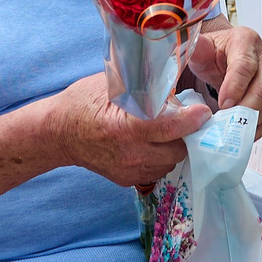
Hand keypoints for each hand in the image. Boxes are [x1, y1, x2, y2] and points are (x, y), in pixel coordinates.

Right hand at [50, 71, 205, 187]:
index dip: (191, 120)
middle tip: (187, 118)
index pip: (169, 129)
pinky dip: (162, 156)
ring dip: (175, 146)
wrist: (58, 133)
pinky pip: (158, 170)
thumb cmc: (83, 103)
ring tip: (168, 130)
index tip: (203, 112)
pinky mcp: (128, 180)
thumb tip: (171, 81)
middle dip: (186, 134)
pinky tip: (153, 142)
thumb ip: (143, 87)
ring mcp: (129, 171)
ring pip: (170, 162)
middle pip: (177, 149)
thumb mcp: (112, 86)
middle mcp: (129, 154)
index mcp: (125, 128)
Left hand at [182, 25, 261, 135]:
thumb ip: (196, 49)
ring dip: (252, 121)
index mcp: (246, 41)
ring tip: (233, 130)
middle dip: (245, 108)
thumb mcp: (202, 50)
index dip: (235, 87)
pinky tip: (244, 133)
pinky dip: (259, 127)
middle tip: (229, 123)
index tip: (223, 104)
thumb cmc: (215, 54)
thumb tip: (189, 48)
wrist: (227, 57)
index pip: (245, 66)